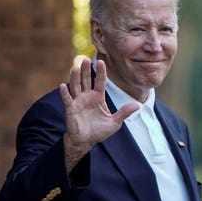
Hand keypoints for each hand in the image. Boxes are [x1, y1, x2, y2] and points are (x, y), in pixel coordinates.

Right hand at [59, 58, 138, 172]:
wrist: (86, 141)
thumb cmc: (99, 131)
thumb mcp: (115, 122)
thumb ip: (124, 112)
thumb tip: (138, 105)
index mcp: (98, 98)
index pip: (100, 82)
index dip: (101, 72)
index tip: (102, 61)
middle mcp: (87, 97)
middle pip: (86, 80)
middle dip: (86, 70)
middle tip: (85, 59)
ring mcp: (78, 102)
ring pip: (76, 86)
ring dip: (75, 77)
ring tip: (75, 67)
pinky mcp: (71, 109)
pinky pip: (67, 100)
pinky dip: (65, 93)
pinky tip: (63, 85)